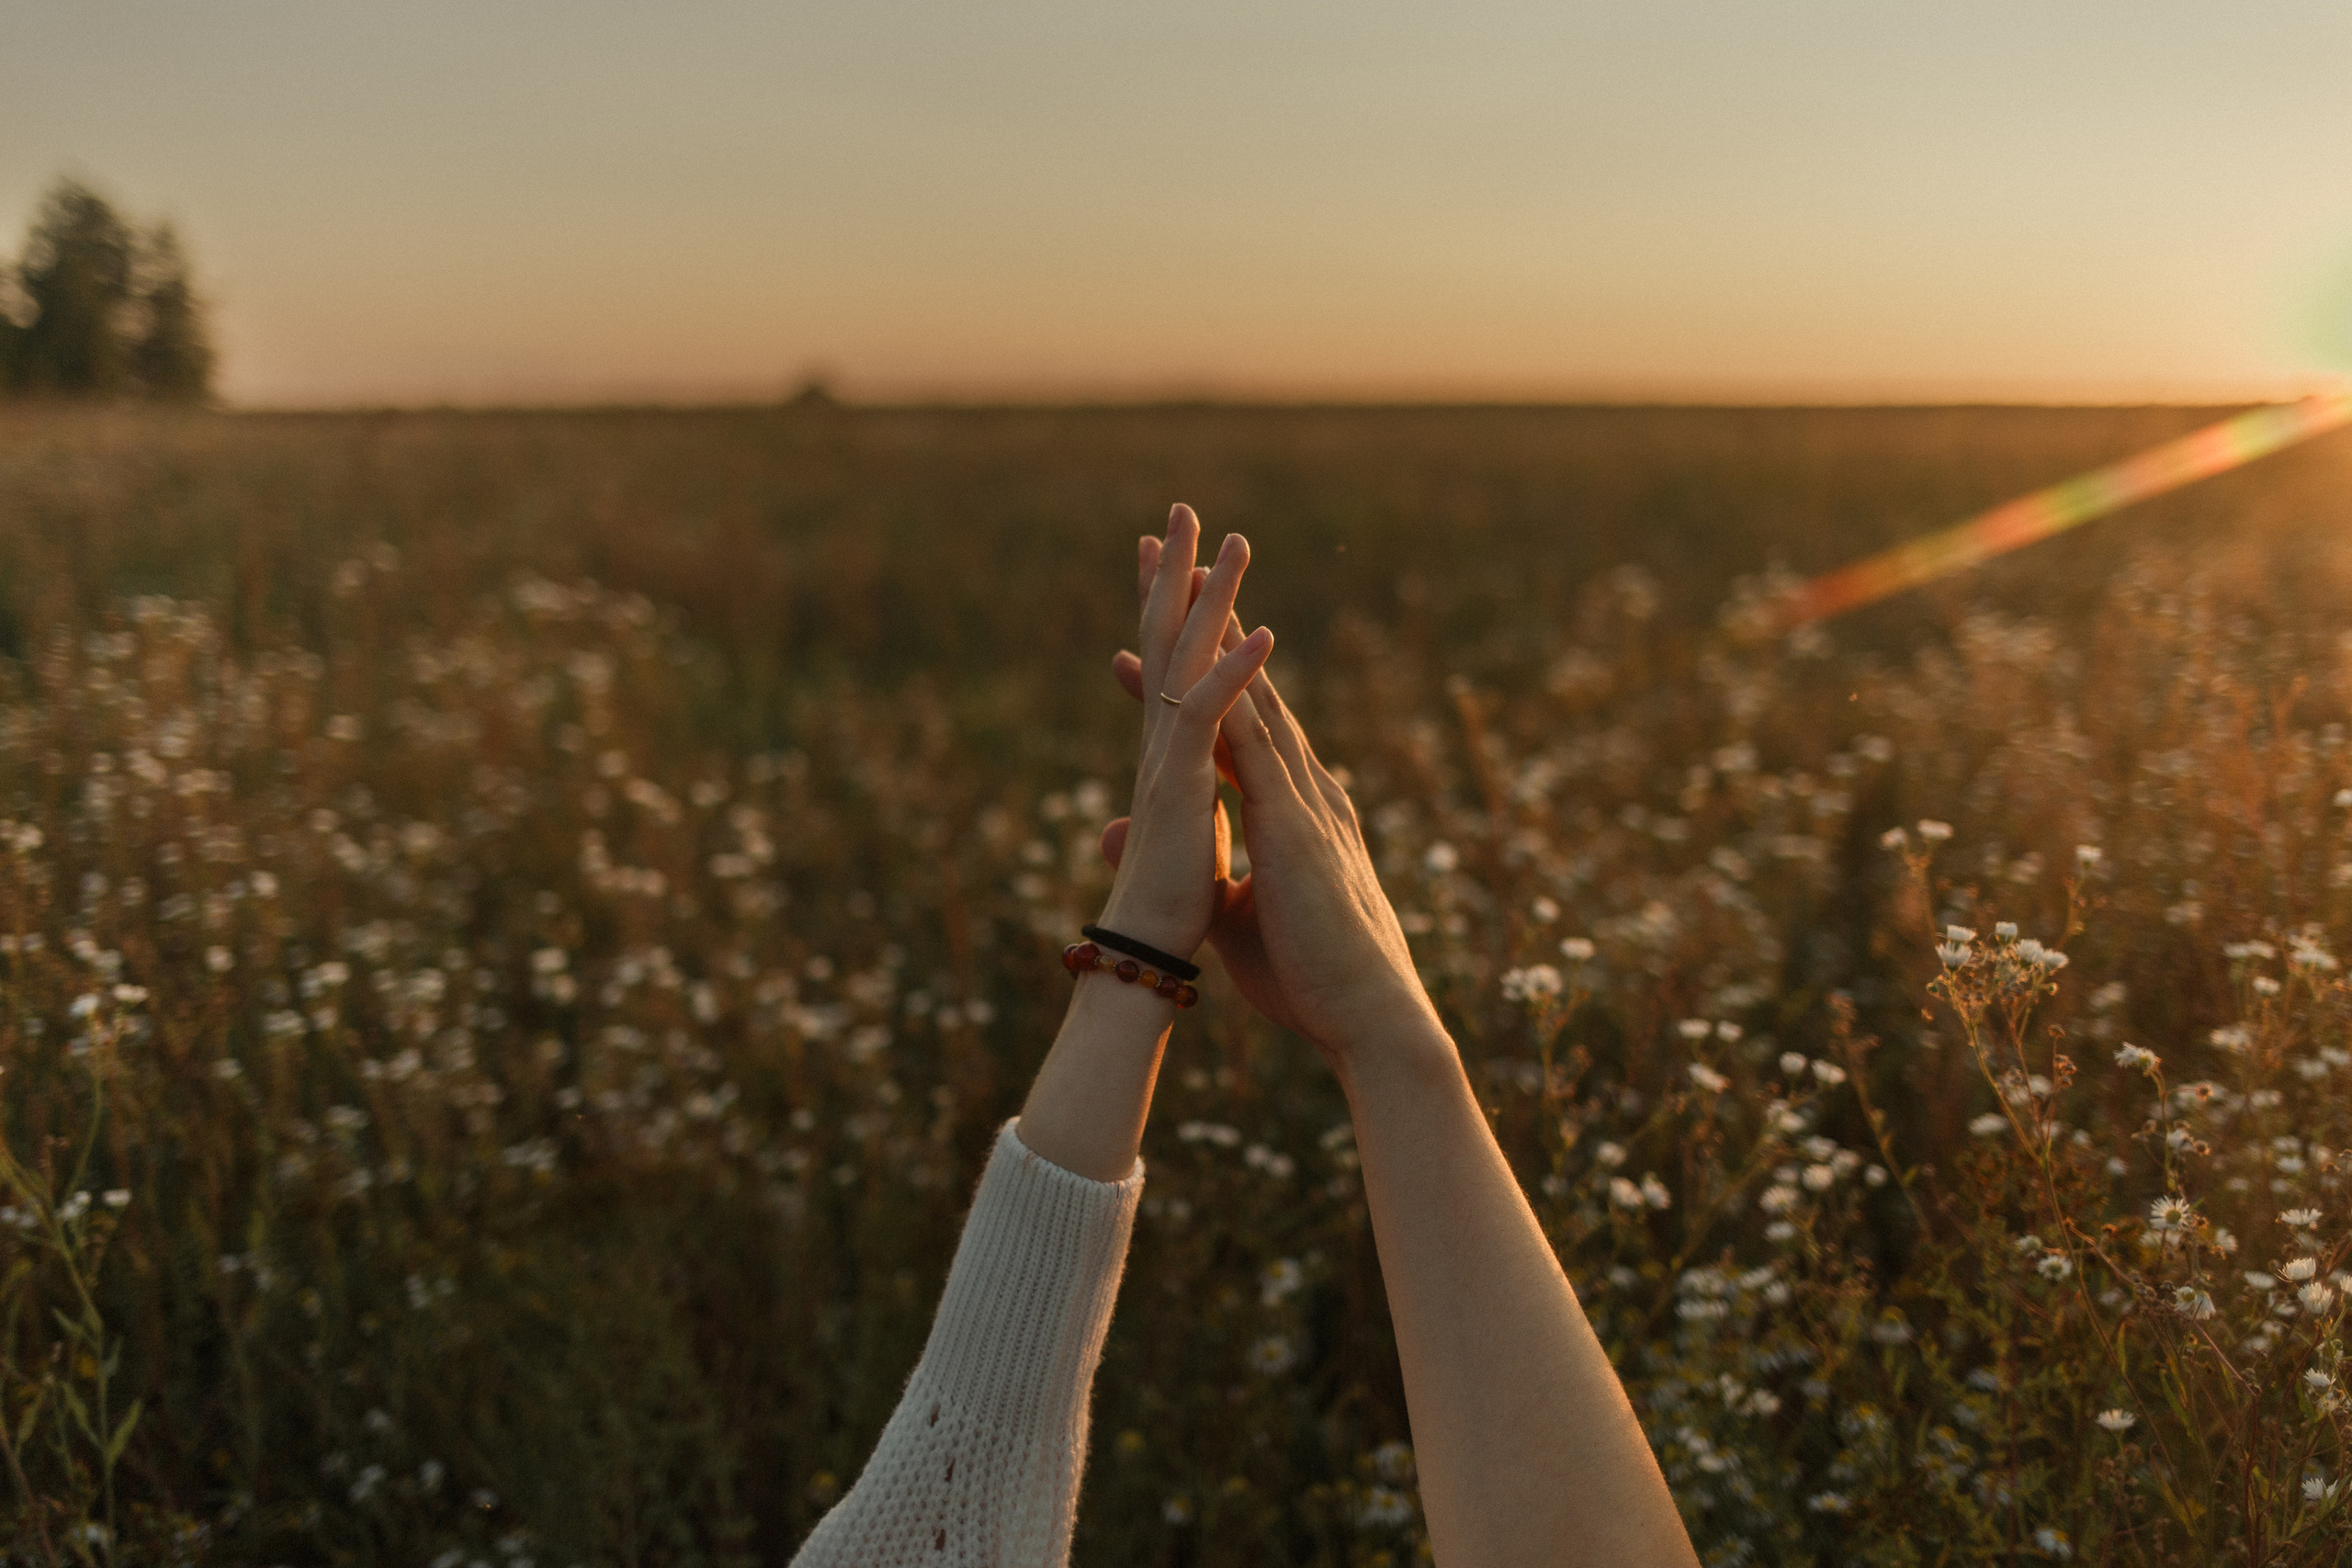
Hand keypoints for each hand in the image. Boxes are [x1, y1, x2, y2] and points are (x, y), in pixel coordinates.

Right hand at [1091, 505, 1274, 961]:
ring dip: (1211, 597)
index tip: (1164, 561)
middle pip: (1167, 640)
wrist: (1144, 958)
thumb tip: (1136, 826)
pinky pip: (1212, 716)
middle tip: (1183, 512)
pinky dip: (1237, 674)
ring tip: (1234, 540)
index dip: (1163, 611)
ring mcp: (1171, 761)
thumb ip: (1173, 823)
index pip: (1166, 667)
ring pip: (1188, 659)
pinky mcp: (1185, 786)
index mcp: (1170, 757)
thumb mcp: (1179, 849)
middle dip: (1176, 574)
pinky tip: (1266, 634)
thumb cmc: (1162, 913)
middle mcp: (1164, 745)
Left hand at [1101, 543, 1437, 1072]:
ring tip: (1190, 582)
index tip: (1159, 653)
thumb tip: (1177, 871)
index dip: (1203, 690)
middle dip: (1215, 636)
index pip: (1240, 738)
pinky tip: (1207, 660)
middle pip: (1252, 698)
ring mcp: (1307, 805)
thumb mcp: (1242, 921)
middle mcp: (1307, 795)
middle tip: (1182, 572)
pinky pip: (1260, 750)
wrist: (1370, 1020)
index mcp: (1295, 818)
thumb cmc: (1314, 983)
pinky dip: (1234, 701)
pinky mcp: (1297, 827)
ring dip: (1222, 644)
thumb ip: (1215, 883)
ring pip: (1257, 705)